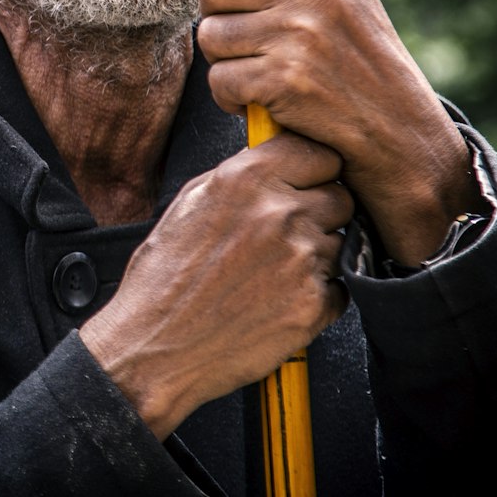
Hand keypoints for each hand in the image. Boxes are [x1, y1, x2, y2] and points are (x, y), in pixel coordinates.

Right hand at [80, 132, 350, 439]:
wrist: (155, 345)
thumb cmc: (165, 276)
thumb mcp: (191, 201)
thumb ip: (240, 173)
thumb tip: (273, 159)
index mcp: (246, 179)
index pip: (320, 152)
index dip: (317, 167)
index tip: (312, 177)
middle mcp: (279, 213)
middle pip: (341, 196)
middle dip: (322, 209)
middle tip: (292, 227)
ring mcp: (301, 260)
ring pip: (341, 242)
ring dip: (318, 253)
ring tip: (276, 269)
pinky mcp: (313, 305)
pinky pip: (339, 287)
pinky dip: (317, 292)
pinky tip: (280, 296)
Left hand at [184, 0, 480, 264]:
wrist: (403, 139)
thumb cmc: (359, 70)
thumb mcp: (343, 2)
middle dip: (212, 13)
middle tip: (236, 39)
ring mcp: (302, 34)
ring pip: (210, 33)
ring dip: (222, 61)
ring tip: (257, 73)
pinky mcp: (287, 80)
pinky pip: (219, 79)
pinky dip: (230, 99)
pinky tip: (261, 103)